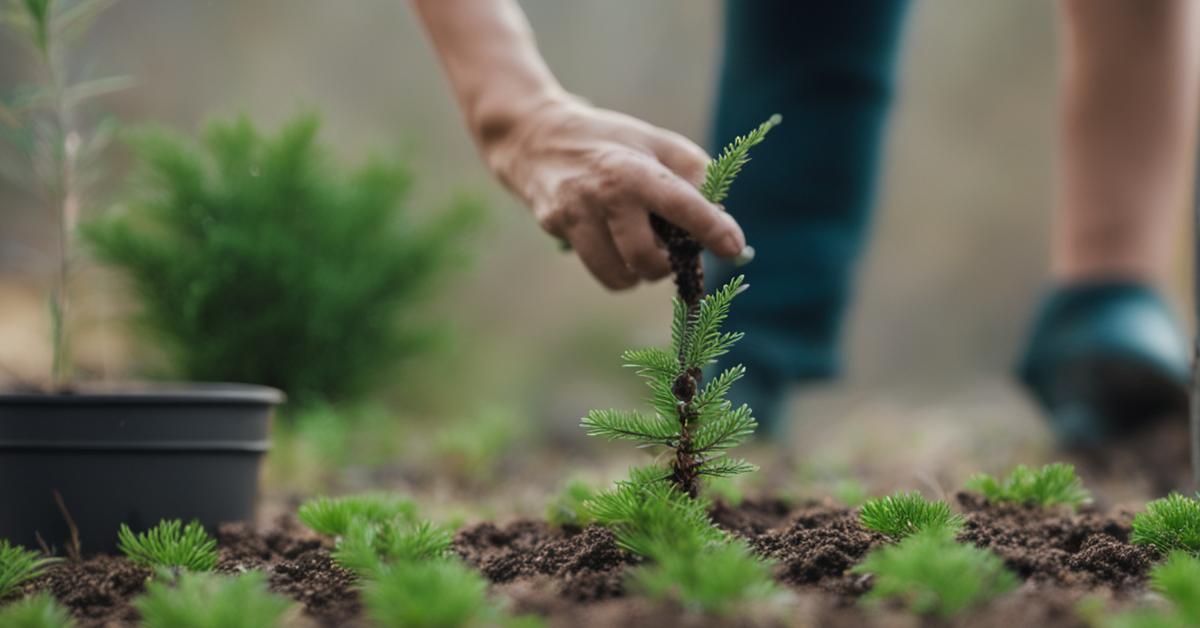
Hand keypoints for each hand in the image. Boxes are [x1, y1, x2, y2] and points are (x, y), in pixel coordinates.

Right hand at [482, 95, 746, 289]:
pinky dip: (615, 269)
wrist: (536, 136)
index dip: (712, 230)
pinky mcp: (556, 228)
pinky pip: (598, 270)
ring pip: (620, 276)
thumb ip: (694, 174)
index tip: (734, 249)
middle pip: (647, 259)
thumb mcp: (657, 142)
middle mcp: (605, 194)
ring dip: (639, 273)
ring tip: (640, 251)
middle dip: (667, 265)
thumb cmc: (610, 142)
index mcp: (635, 169)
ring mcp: (576, 215)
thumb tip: (722, 216)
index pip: (682, 205)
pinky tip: (614, 246)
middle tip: (671, 252)